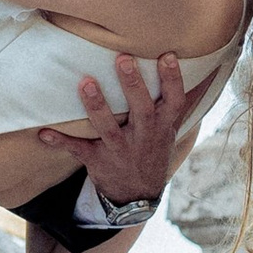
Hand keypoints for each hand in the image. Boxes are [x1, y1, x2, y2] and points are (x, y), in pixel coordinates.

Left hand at [34, 53, 189, 215]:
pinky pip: (78, 150)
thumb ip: (182, 99)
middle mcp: (144, 137)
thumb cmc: (153, 149)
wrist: (137, 196)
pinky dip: (60, 141)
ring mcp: (120, 150)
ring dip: (97, 105)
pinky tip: (43, 133)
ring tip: (86, 82)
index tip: (167, 56)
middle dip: (133, 85)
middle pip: (142, 109)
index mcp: (163, 127)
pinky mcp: (98, 160)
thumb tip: (208, 67)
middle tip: (123, 59)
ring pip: (108, 127)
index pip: (174, 101)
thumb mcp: (173, 129)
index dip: (173, 80)